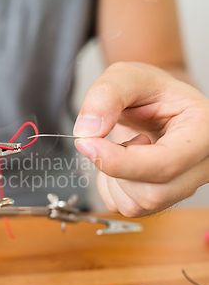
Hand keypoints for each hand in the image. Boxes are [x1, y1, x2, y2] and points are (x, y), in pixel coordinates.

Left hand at [73, 62, 208, 216]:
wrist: (154, 105)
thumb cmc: (150, 91)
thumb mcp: (126, 76)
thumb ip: (106, 95)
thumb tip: (88, 131)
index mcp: (203, 132)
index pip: (165, 164)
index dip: (119, 161)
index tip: (87, 143)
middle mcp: (200, 166)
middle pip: (152, 194)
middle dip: (116, 169)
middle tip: (112, 138)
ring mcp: (182, 187)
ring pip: (137, 205)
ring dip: (113, 178)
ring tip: (124, 147)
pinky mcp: (161, 200)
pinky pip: (126, 208)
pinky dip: (110, 188)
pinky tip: (121, 164)